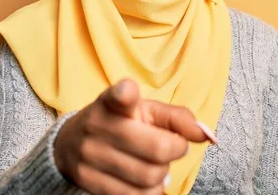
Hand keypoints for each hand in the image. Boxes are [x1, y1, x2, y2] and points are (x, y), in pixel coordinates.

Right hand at [54, 79, 212, 194]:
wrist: (69, 144)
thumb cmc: (119, 123)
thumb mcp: (145, 111)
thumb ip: (178, 118)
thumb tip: (207, 136)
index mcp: (113, 102)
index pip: (119, 95)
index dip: (124, 94)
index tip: (127, 93)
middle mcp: (98, 126)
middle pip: (157, 149)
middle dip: (174, 151)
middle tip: (170, 146)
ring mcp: (90, 155)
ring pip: (149, 177)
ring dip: (162, 174)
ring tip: (154, 164)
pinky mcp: (87, 181)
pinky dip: (150, 191)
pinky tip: (144, 179)